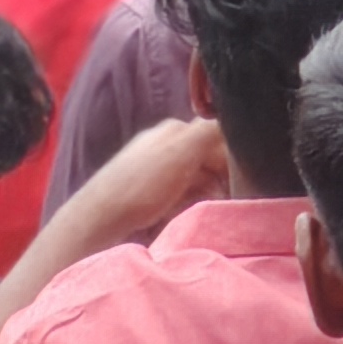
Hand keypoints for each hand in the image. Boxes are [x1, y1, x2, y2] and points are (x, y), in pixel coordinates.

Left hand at [66, 115, 230, 245]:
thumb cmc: (142, 185)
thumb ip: (211, 132)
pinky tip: (190, 212)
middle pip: (208, 156)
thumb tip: (236, 125)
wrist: (99, 218)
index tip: (242, 178)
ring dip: (208, 191)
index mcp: (175, 129)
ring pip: (197, 177)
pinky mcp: (149, 192)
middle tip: (229, 196)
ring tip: (211, 207)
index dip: (234, 156)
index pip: (218, 134)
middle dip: (223, 175)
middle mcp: (165, 144)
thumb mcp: (182, 150)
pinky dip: (191, 201)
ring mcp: (156, 169)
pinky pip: (183, 193)